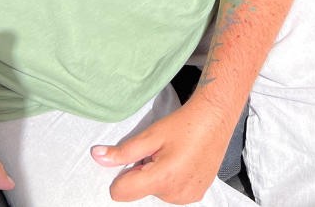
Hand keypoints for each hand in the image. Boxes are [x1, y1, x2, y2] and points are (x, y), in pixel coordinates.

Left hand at [90, 98, 237, 203]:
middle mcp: (175, 194)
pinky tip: (183, 162)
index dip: (122, 175)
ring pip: (156, 193)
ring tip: (174, 156)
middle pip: (140, 192)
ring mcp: (187, 196)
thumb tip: (97, 157)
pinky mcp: (196, 195)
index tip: (137, 158)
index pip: (121, 193)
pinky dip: (172, 181)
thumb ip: (123, 151)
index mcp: (162, 178)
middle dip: (144, 173)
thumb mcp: (151, 134)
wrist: (216, 117)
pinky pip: (171, 194)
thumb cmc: (185, 123)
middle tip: (161, 152)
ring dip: (158, 177)